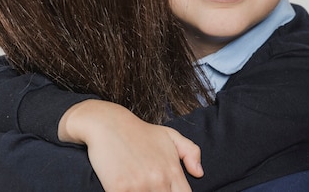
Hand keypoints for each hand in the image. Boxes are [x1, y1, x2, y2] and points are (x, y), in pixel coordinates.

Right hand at [59, 99, 202, 191]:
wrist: (109, 124)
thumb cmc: (140, 132)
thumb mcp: (171, 136)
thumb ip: (191, 153)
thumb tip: (199, 173)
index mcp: (172, 170)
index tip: (168, 190)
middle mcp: (159, 180)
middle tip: (152, 187)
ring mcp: (139, 186)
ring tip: (139, 187)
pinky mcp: (119, 189)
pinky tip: (125, 189)